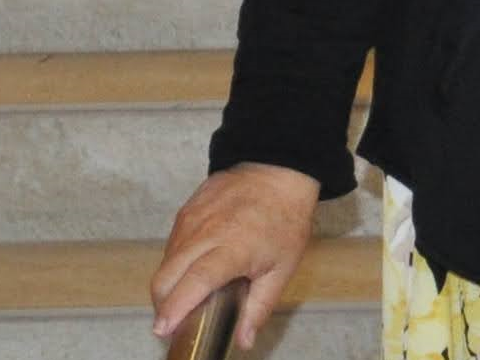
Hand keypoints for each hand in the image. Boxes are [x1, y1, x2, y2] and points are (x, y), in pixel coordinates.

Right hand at [150, 163, 320, 349]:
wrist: (280, 171)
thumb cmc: (285, 218)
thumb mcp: (283, 267)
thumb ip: (260, 307)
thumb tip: (243, 340)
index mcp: (233, 248)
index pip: (195, 281)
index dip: (176, 307)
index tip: (163, 329)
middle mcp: (206, 233)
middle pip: (166, 277)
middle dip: (163, 305)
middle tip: (175, 321)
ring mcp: (192, 219)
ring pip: (165, 261)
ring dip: (169, 284)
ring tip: (189, 293)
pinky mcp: (186, 210)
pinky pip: (171, 244)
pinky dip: (175, 262)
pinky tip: (193, 266)